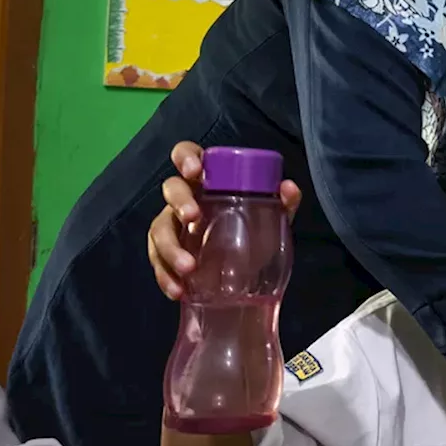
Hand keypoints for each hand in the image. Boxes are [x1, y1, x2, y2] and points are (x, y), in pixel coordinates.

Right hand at [148, 141, 301, 299]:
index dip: (186, 157)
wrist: (250, 270)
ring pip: (159, 228)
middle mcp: (186, 198)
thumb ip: (283, 204)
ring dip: (170, 248)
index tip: (196, 172)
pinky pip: (156, 261)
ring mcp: (173, 225)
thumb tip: (289, 188)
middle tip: (194, 218)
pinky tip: (177, 291)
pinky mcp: (166, 253)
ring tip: (189, 268)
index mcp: (208, 180)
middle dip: (179, 201)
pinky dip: (164, 276)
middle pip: (171, 189)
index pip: (187, 155)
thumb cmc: (255, 231)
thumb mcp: (272, 219)